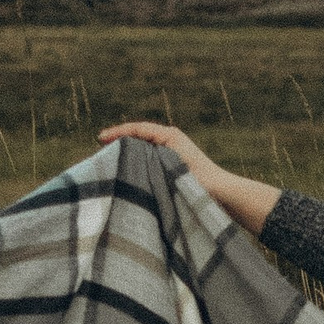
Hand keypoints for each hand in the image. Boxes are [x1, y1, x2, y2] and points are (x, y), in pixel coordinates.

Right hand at [99, 120, 281, 235]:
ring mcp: (173, 152)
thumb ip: (148, 159)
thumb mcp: (171, 167)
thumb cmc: (199, 182)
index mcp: (169, 135)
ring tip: (109, 160)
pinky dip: (137, 161)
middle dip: (119, 140)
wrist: (224, 194)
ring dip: (128, 151)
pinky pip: (150, 158)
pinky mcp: (174, 164)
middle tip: (99, 148)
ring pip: (144, 147)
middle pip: (139, 135)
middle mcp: (171, 140)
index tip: (99, 139)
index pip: (137, 128)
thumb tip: (125, 156)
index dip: (117, 132)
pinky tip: (128, 173)